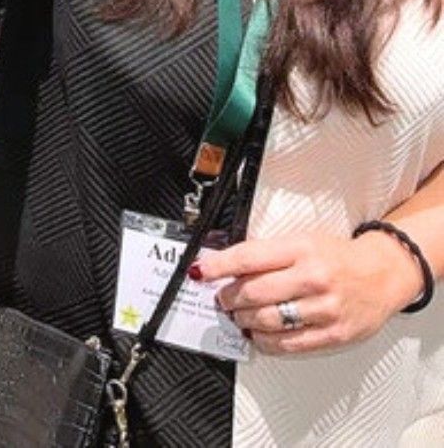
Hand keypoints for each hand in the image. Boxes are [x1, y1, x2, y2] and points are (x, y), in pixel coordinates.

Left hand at [203, 230, 423, 354]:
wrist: (381, 274)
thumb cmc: (337, 256)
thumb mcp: (302, 241)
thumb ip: (268, 254)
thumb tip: (227, 265)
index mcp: (301, 248)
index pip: (249, 257)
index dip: (219, 266)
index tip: (202, 271)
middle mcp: (312, 278)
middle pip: (254, 293)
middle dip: (229, 298)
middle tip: (222, 298)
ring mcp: (324, 309)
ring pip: (267, 320)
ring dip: (243, 321)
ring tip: (238, 316)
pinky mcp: (333, 334)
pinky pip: (288, 344)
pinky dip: (265, 341)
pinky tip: (257, 334)